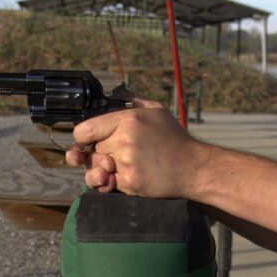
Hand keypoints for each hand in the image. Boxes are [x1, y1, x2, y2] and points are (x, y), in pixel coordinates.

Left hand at [65, 96, 204, 197]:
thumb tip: (113, 92)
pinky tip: (128, 176)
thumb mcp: (156, 110)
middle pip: (93, 149)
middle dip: (101, 153)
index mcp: (128, 119)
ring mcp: (126, 162)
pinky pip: (108, 184)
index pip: (85, 130)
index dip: (82, 137)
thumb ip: (132, 100)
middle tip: (118, 154)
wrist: (193, 167)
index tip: (87, 141)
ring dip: (106, 169)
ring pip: (98, 168)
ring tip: (120, 166)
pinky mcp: (130, 182)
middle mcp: (125, 140)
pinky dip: (115, 183)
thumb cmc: (175, 139)